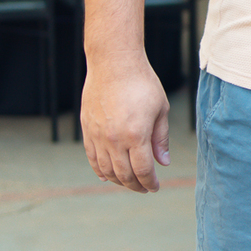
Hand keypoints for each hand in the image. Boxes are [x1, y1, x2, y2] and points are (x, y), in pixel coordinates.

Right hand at [81, 58, 170, 192]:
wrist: (113, 62)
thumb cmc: (142, 83)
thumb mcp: (160, 109)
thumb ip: (160, 139)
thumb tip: (163, 163)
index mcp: (136, 135)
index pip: (143, 170)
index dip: (150, 183)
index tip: (155, 187)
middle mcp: (114, 139)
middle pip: (124, 174)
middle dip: (136, 185)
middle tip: (145, 188)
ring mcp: (98, 135)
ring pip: (106, 170)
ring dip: (119, 180)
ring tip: (129, 182)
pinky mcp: (87, 129)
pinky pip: (92, 157)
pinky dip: (100, 170)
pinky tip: (107, 176)